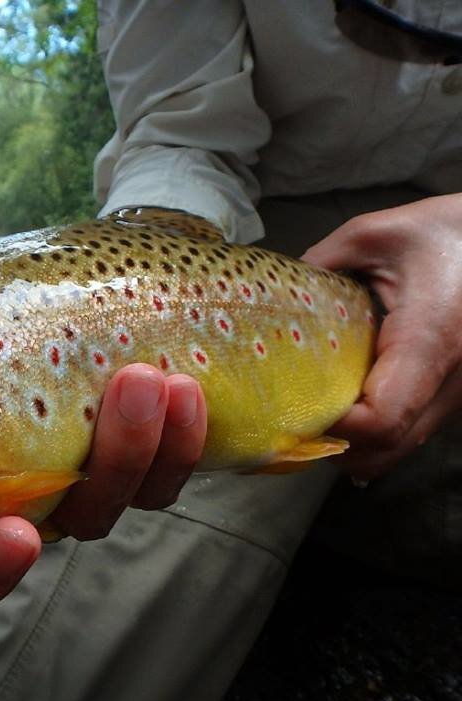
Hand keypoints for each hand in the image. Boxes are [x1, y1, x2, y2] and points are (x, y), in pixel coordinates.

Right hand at [0, 262, 207, 639]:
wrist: (110, 282)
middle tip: (13, 527)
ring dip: (116, 459)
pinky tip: (182, 391)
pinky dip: (175, 443)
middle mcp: (6, 498)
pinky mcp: (146, 470)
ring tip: (139, 384)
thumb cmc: (8, 301)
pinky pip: (162, 482)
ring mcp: (77, 490)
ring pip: (90, 517)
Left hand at [302, 193, 461, 480]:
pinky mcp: (457, 396)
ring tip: (315, 408)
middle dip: (335, 444)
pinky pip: (412, 433)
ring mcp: (459, 396)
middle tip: (293, 414)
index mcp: (429, 342)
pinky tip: (346, 403)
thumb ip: (320, 263)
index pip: (379, 420)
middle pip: (384, 450)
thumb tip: (274, 293)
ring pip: (399, 450)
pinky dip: (375, 433)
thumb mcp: (374, 234)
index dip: (332, 426)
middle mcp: (451, 382)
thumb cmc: (447, 231)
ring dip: (354, 443)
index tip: (294, 405)